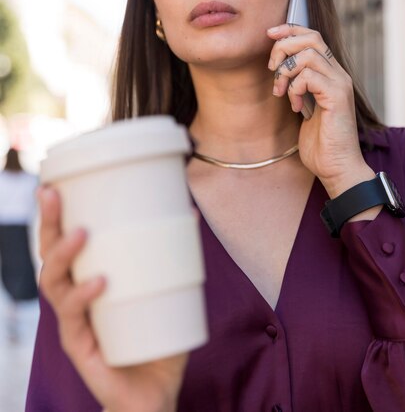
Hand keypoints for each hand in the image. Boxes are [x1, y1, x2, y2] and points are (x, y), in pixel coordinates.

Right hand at [39, 186, 186, 411]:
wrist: (156, 394)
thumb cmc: (157, 338)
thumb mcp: (166, 290)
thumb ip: (176, 255)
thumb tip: (189, 213)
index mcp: (86, 279)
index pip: (62, 242)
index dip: (55, 214)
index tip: (54, 181)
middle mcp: (74, 297)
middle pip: (49, 255)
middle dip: (48, 222)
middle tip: (51, 194)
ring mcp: (74, 322)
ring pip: (52, 283)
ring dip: (63, 255)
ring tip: (82, 234)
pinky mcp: (80, 347)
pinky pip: (74, 320)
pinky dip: (84, 297)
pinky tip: (100, 282)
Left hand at [267, 24, 374, 197]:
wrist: (336, 166)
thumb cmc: (320, 141)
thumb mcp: (302, 106)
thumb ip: (296, 85)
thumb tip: (277, 68)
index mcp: (330, 74)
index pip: (313, 36)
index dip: (290, 30)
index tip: (269, 34)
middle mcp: (338, 74)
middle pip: (311, 37)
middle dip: (283, 47)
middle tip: (272, 68)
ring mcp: (340, 84)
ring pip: (307, 54)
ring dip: (285, 72)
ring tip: (281, 92)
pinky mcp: (337, 97)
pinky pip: (309, 76)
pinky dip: (295, 88)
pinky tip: (295, 106)